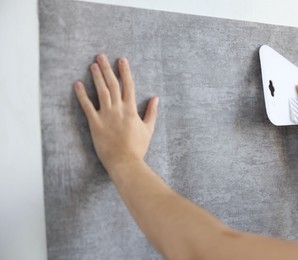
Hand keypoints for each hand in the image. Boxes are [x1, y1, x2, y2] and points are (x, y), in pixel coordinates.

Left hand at [74, 54, 158, 174]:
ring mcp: (106, 115)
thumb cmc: (137, 147)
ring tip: (93, 65)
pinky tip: (77, 84)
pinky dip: (82, 94)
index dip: (125, 71)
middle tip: (101, 56)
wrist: (125, 162)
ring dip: (96, 76)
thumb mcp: (148, 129)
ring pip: (101, 91)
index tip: (122, 60)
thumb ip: (151, 112)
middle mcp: (118, 109)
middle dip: (107, 69)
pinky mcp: (95, 123)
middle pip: (112, 84)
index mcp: (131, 109)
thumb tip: (156, 98)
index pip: (128, 85)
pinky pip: (87, 106)